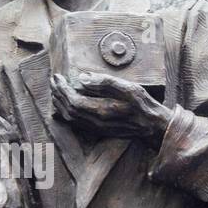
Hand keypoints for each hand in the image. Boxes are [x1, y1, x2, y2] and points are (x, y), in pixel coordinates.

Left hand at [51, 73, 169, 141]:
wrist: (153, 127)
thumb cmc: (143, 105)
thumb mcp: (129, 88)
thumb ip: (105, 83)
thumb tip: (82, 78)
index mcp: (101, 111)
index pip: (72, 100)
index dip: (62, 89)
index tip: (57, 77)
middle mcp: (95, 122)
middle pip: (68, 109)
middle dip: (58, 94)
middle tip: (54, 81)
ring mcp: (96, 129)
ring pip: (70, 118)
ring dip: (60, 103)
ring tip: (56, 91)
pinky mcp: (98, 130)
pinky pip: (76, 123)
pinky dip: (66, 112)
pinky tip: (65, 105)